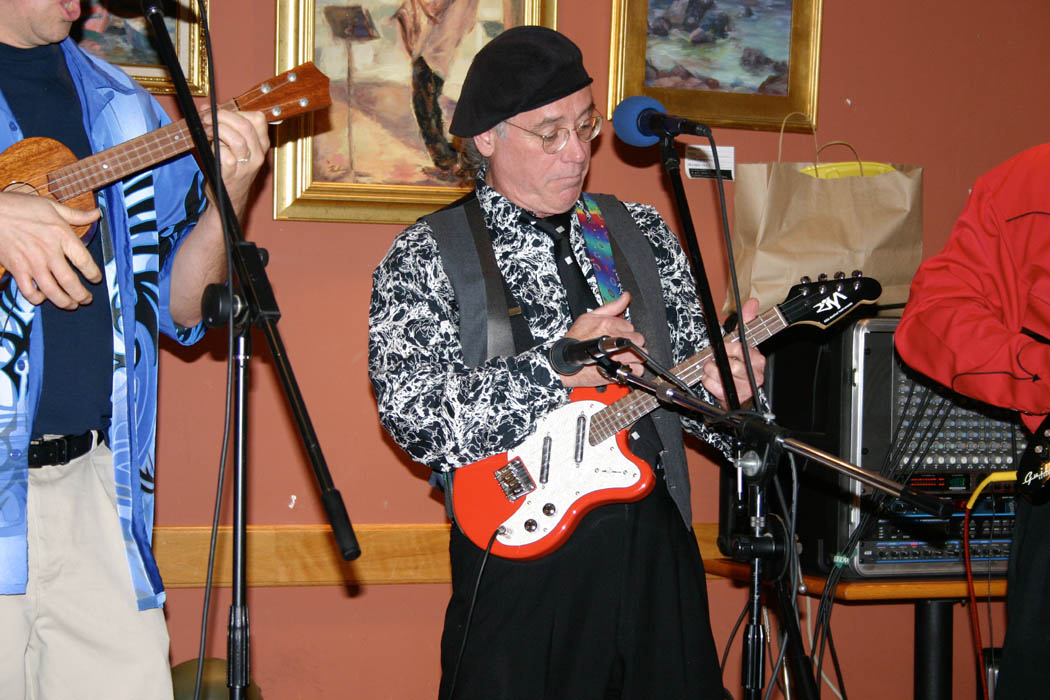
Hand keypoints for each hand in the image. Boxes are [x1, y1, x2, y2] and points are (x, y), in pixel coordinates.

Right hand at [0, 191, 101, 307]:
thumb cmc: (20, 206)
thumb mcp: (51, 206)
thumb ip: (76, 214)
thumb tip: (97, 214)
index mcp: (61, 235)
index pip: (84, 261)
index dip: (94, 274)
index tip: (96, 279)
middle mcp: (49, 252)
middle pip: (70, 282)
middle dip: (82, 295)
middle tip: (86, 299)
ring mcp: (32, 263)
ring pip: (52, 291)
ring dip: (64, 302)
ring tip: (71, 304)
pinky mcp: (16, 269)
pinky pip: (29, 291)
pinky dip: (37, 299)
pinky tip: (43, 297)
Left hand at [200, 107, 269, 215]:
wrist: (229, 199)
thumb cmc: (230, 170)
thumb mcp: (234, 147)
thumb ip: (224, 126)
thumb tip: (206, 109)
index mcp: (261, 144)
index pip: (258, 118)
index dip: (237, 111)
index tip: (221, 112)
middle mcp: (258, 155)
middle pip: (246, 125)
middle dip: (223, 116)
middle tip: (207, 118)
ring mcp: (247, 166)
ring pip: (237, 139)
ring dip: (217, 131)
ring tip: (207, 131)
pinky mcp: (232, 174)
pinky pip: (225, 155)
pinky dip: (214, 148)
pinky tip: (210, 149)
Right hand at [556, 292, 646, 387]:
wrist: (566, 362)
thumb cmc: (575, 340)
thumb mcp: (589, 317)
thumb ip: (612, 306)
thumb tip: (626, 296)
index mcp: (611, 324)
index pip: (630, 325)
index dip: (623, 331)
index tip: (616, 335)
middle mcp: (619, 339)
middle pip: (639, 339)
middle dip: (631, 342)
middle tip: (620, 347)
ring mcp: (622, 356)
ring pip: (641, 354)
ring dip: (633, 356)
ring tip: (621, 357)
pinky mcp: (621, 370)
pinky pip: (638, 369)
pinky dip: (632, 369)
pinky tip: (622, 365)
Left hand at [701, 298, 766, 406]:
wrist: (740, 396)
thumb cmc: (741, 367)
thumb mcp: (745, 344)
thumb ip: (746, 322)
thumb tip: (752, 303)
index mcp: (758, 359)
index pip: (742, 349)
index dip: (729, 347)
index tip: (723, 347)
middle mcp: (754, 374)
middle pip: (729, 361)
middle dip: (717, 358)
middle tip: (715, 358)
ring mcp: (744, 387)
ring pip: (718, 371)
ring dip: (710, 369)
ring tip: (713, 368)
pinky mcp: (732, 397)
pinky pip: (711, 383)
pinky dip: (707, 380)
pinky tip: (713, 379)